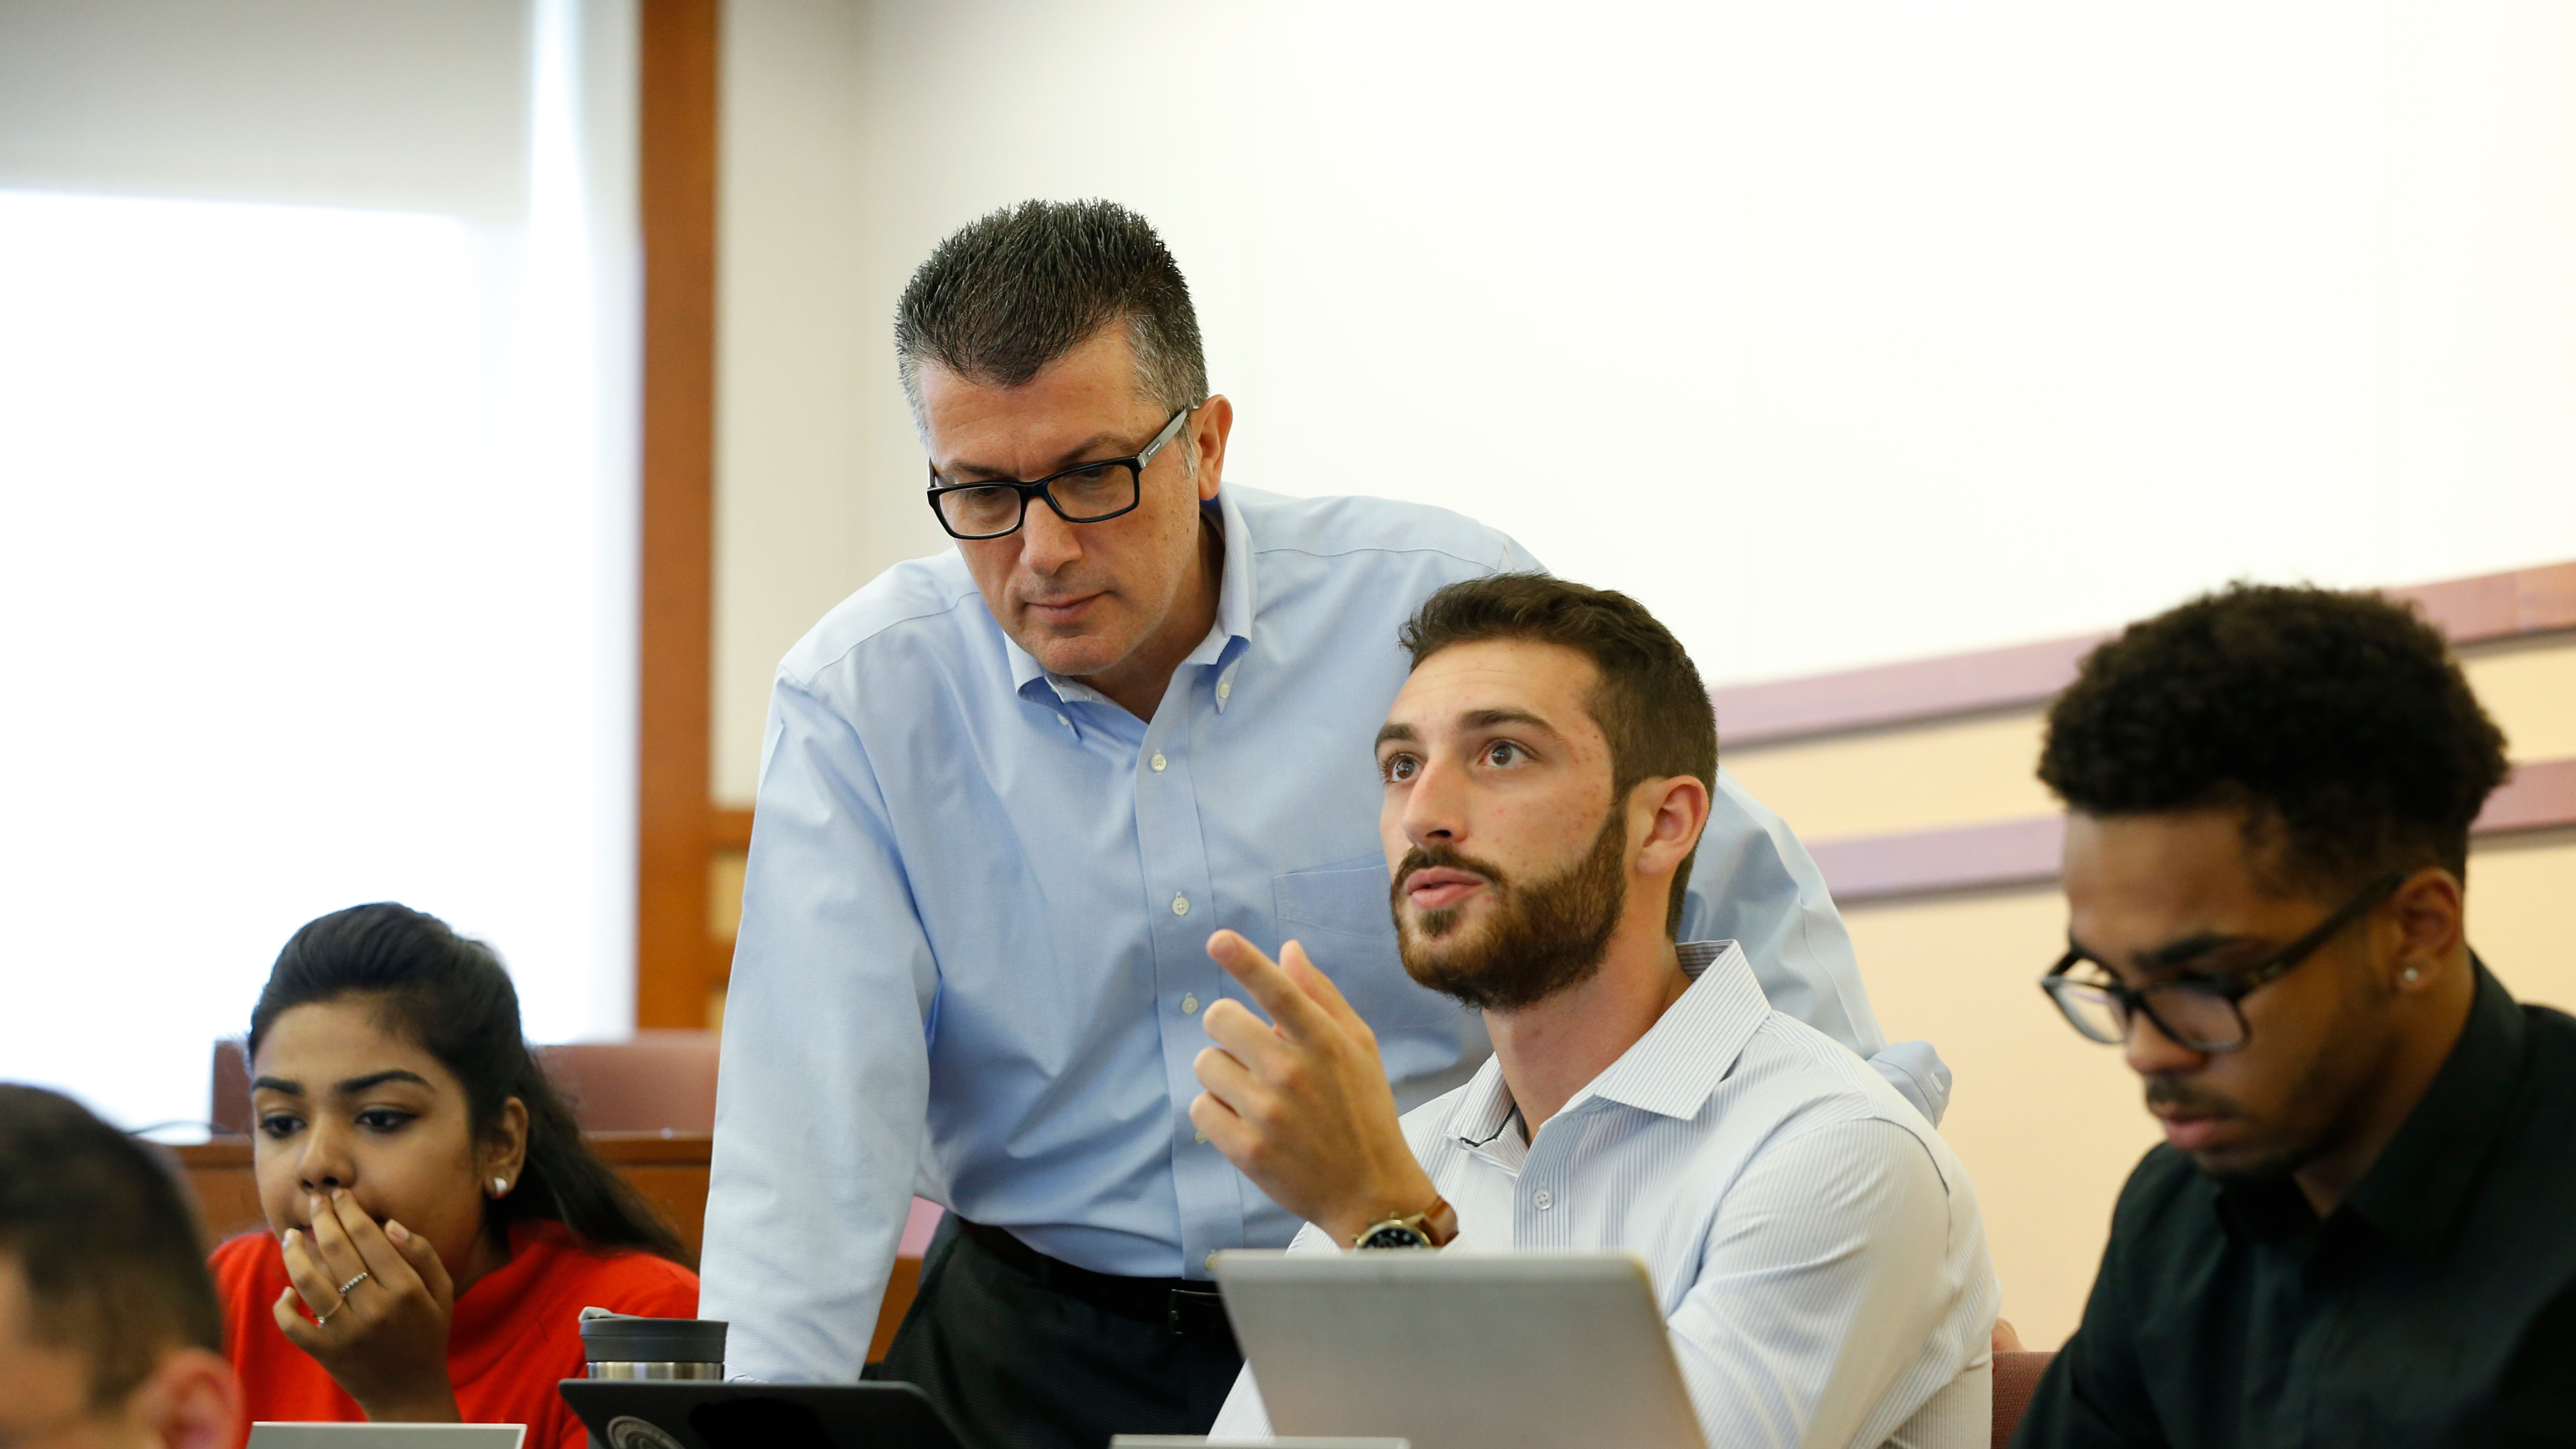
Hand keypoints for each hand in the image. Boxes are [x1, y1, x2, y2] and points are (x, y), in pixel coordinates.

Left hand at [273, 1190, 462, 1420]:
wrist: (410, 1393)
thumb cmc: (427, 1335)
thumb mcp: (442, 1292)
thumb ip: (422, 1254)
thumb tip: (389, 1223)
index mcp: (406, 1289)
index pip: (368, 1236)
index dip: (349, 1210)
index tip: (339, 1194)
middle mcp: (376, 1308)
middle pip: (336, 1251)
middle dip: (321, 1220)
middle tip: (314, 1203)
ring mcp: (348, 1332)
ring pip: (309, 1283)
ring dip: (294, 1254)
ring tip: (290, 1236)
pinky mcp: (326, 1353)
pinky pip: (294, 1325)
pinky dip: (284, 1306)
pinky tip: (287, 1291)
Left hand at [1191, 930, 1441, 1245]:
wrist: (1371, 1193)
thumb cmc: (1365, 1112)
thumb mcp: (1360, 1047)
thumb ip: (1321, 996)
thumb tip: (1288, 950)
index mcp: (1325, 1042)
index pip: (1277, 990)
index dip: (1244, 960)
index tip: (1218, 939)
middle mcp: (1294, 1073)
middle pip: (1219, 1019)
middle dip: (1228, 1029)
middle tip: (1250, 1051)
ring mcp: (1268, 1114)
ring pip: (1205, 1064)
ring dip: (1223, 1074)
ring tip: (1255, 1094)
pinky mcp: (1246, 1150)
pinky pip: (1200, 1108)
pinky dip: (1216, 1113)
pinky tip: (1246, 1123)